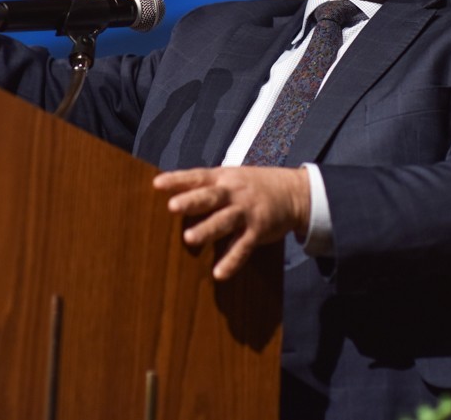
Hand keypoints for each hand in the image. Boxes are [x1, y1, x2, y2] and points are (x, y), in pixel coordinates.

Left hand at [153, 166, 310, 279]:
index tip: (157, 184)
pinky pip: (243, 247)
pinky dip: (231, 260)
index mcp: (223, 178)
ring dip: (208, 229)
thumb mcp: (230, 178)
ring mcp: (246, 212)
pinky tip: (219, 274)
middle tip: (172, 207)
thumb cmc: (253, 186)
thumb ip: (205, 188)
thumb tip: (170, 197)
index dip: (178, 179)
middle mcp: (233, 193)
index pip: (197, 176)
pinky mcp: (258, 230)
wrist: (293, 192)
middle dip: (192, 201)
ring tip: (189, 238)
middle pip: (210, 197)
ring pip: (225, 220)